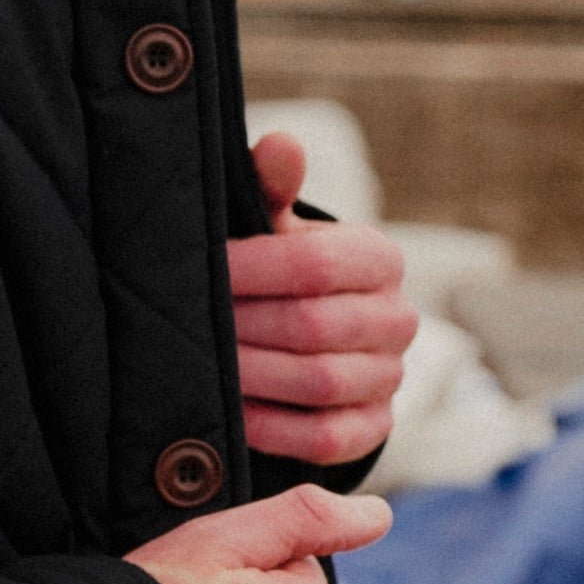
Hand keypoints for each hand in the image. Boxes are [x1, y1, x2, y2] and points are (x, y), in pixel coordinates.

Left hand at [227, 132, 417, 467]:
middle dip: (242, 327)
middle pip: (313, 327)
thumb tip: (282, 146)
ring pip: (320, 383)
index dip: (251, 270)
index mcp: (379, 258)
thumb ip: (272, 188)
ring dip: (252, 377)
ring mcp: (391, 377)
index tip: (201, 270)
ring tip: (200, 366)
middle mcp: (398, 318)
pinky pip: (326, 437)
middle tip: (186, 325)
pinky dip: (273, 428)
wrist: (307, 336)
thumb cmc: (279, 270)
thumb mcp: (273, 228)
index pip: (316, 264)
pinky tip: (231, 414)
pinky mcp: (375, 427)